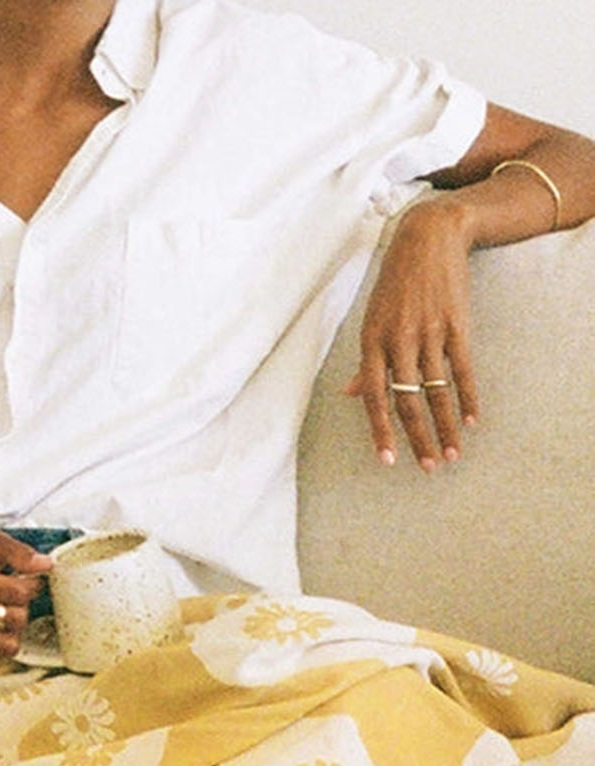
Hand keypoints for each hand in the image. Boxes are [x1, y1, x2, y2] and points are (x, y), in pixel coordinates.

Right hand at [0, 531, 52, 655]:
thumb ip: (18, 551)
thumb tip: (44, 565)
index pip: (15, 592)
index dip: (32, 585)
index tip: (31, 580)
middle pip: (14, 619)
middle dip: (23, 607)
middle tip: (16, 596)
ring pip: (6, 643)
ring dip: (13, 627)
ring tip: (5, 610)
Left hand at [345, 198, 479, 472]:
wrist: (428, 238)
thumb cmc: (394, 284)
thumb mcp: (371, 319)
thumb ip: (365, 362)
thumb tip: (353, 394)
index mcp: (372, 342)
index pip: (376, 398)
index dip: (382, 432)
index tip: (389, 461)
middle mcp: (399, 341)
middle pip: (408, 401)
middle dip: (418, 438)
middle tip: (428, 467)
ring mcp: (430, 333)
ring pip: (437, 392)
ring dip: (445, 427)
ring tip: (451, 454)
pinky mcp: (456, 325)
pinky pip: (462, 370)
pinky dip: (468, 398)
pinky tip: (471, 422)